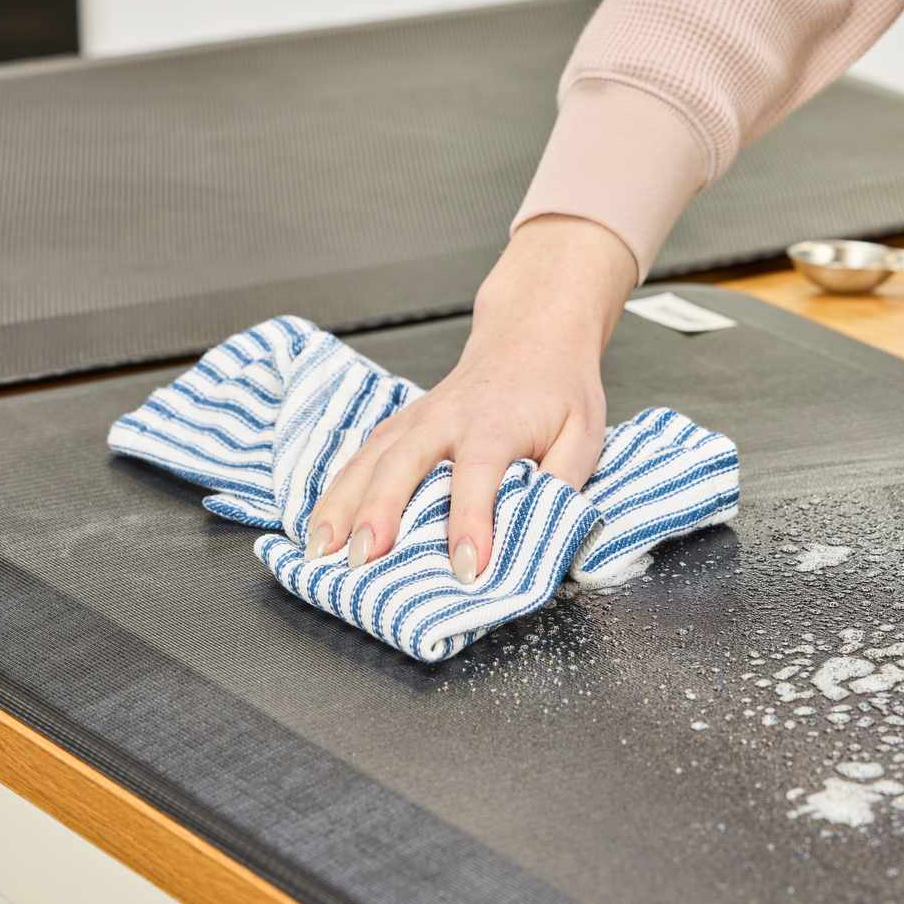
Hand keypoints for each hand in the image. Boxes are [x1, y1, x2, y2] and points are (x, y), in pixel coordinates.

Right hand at [305, 215, 637, 581]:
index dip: (471, 523)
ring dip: (341, 506)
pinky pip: (360, 458)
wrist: (531, 336)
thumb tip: (545, 534)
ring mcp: (416, 419)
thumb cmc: (559, 391)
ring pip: (369, 460)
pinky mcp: (400, 425)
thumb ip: (565, 483)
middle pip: (404, 463)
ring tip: (321, 552)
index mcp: (497, 423)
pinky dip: (335, 492)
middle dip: (380, 513)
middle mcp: (447, 418)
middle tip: (364, 561)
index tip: (466, 567)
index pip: (479, 476)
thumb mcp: (584, 435)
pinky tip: (320, 526)